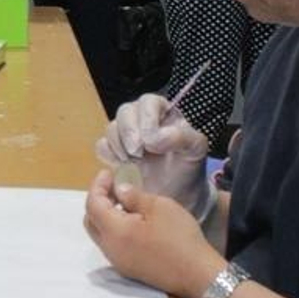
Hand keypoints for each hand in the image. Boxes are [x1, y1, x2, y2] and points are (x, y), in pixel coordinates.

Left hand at [84, 170, 223, 297]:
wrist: (198, 275)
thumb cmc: (180, 237)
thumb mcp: (160, 207)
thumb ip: (133, 196)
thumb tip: (118, 190)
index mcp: (114, 232)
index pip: (93, 204)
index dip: (97, 185)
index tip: (109, 173)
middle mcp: (109, 249)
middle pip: (90, 220)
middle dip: (97, 200)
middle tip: (113, 186)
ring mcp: (117, 261)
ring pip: (100, 234)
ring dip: (105, 216)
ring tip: (123, 201)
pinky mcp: (127, 269)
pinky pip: (111, 244)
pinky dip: (114, 229)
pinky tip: (132, 221)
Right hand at [94, 93, 211, 218]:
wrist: (178, 196)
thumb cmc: (188, 168)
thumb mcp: (196, 150)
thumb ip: (183, 137)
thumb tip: (155, 137)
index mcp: (164, 112)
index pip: (149, 102)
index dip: (146, 119)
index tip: (151, 142)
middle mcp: (143, 119)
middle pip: (125, 111)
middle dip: (128, 132)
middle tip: (137, 153)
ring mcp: (127, 135)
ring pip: (111, 127)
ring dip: (120, 145)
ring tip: (135, 162)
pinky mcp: (115, 152)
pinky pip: (102, 146)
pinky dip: (110, 156)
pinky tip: (125, 166)